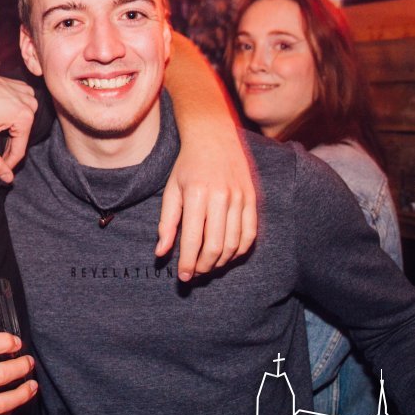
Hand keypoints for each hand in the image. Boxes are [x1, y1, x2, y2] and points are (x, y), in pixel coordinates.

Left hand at [0, 72, 36, 182]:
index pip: (19, 151)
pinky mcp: (24, 88)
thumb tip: (7, 178)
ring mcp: (29, 94)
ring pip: (21, 125)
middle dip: (7, 145)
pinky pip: (21, 110)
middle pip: (21, 137)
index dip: (8, 163)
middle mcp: (32, 104)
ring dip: (9, 131)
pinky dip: (11, 117)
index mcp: (25, 117)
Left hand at [157, 134, 256, 280]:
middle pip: (215, 246)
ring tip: (209, 266)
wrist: (214, 137)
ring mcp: (240, 198)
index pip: (192, 239)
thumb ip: (167, 223)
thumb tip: (162, 253)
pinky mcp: (252, 199)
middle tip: (195, 273)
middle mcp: (221, 197)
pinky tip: (228, 255)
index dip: (187, 263)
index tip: (183, 277)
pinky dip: (240, 250)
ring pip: (234, 243)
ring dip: (221, 262)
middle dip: (204, 266)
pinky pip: (250, 234)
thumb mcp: (171, 191)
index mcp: (197, 194)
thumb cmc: (188, 166)